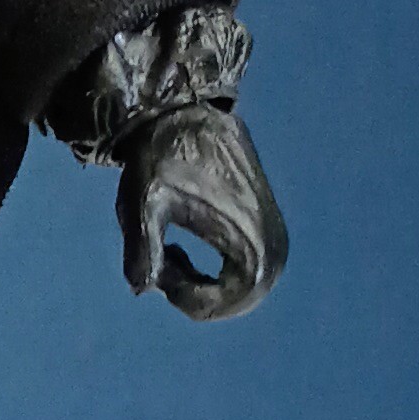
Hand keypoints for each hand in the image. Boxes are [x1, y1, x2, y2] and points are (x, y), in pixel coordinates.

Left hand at [116, 104, 286, 321]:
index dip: (183, 300)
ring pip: (239, 290)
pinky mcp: (269, 228)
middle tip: (161, 268)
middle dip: (193, 295)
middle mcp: (274, 244)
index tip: (158, 275)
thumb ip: (142, 251)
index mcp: (249, 243)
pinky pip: (245, 272)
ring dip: (200, 285)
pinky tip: (178, 250)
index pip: (221, 305)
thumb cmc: (161, 158)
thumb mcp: (142, 204)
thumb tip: (143, 289)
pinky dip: (210, 274)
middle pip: (234, 302)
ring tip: (168, 255)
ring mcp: (276, 236)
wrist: (187, 114)